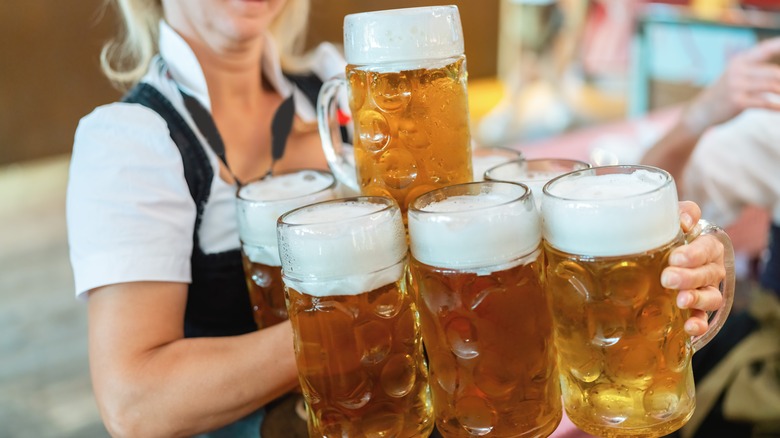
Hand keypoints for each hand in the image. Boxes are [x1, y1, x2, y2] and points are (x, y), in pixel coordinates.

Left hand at [662, 201, 726, 335]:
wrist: (649, 260)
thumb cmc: (664, 236)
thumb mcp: (670, 220)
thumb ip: (681, 213)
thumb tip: (684, 222)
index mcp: (706, 246)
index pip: (708, 248)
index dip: (695, 254)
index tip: (675, 258)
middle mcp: (710, 269)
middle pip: (708, 274)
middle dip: (690, 277)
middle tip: (667, 278)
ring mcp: (704, 291)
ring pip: (712, 297)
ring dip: (697, 299)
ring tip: (681, 300)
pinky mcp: (695, 310)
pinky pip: (703, 319)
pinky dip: (699, 324)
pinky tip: (689, 328)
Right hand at [684, 37, 779, 135]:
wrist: (702, 110)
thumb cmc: (725, 93)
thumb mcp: (736, 76)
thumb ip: (756, 70)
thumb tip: (778, 74)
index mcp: (739, 60)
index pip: (765, 49)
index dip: (778, 45)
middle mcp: (737, 70)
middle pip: (774, 72)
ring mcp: (736, 86)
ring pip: (771, 86)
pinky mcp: (737, 101)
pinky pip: (764, 103)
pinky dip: (775, 107)